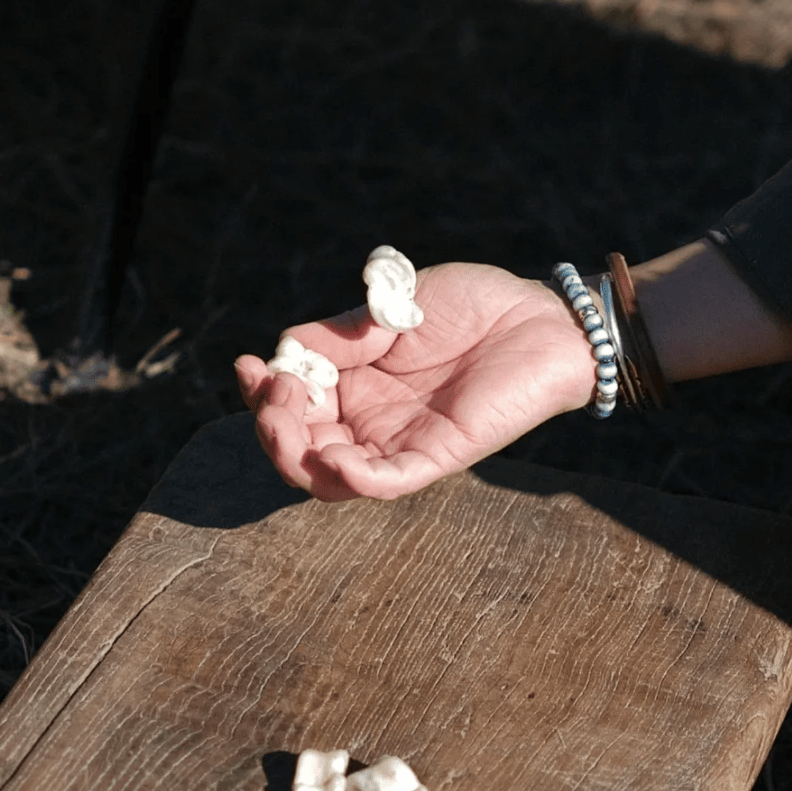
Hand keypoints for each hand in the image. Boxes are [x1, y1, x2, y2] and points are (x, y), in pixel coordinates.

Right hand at [235, 262, 595, 499]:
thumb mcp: (396, 310)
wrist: (540, 317)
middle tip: (270, 397)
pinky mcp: (438, 456)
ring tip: (284, 423)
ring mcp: (402, 442)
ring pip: (334, 478)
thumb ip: (343, 334)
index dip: (263, 395)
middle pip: (303, 451)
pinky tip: (333, 460)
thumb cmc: (475, 308)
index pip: (294, 408)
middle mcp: (371, 421)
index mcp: (356, 385)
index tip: (251, 365)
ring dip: (298, 459)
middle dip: (272, 430)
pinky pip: (390, 482)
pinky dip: (357, 481)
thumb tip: (284, 349)